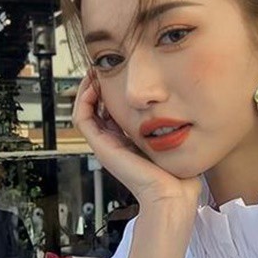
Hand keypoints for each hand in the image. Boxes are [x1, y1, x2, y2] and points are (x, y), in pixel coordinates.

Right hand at [73, 71, 200, 213]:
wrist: (171, 192)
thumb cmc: (176, 171)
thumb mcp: (169, 136)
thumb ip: (165, 120)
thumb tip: (171, 99)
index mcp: (127, 139)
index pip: (110, 108)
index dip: (110, 88)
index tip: (118, 70)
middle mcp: (113, 141)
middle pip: (95, 107)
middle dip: (98, 84)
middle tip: (104, 65)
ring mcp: (105, 144)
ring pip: (85, 110)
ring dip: (88, 88)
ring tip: (96, 71)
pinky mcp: (101, 147)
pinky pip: (82, 118)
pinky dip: (84, 100)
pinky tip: (95, 85)